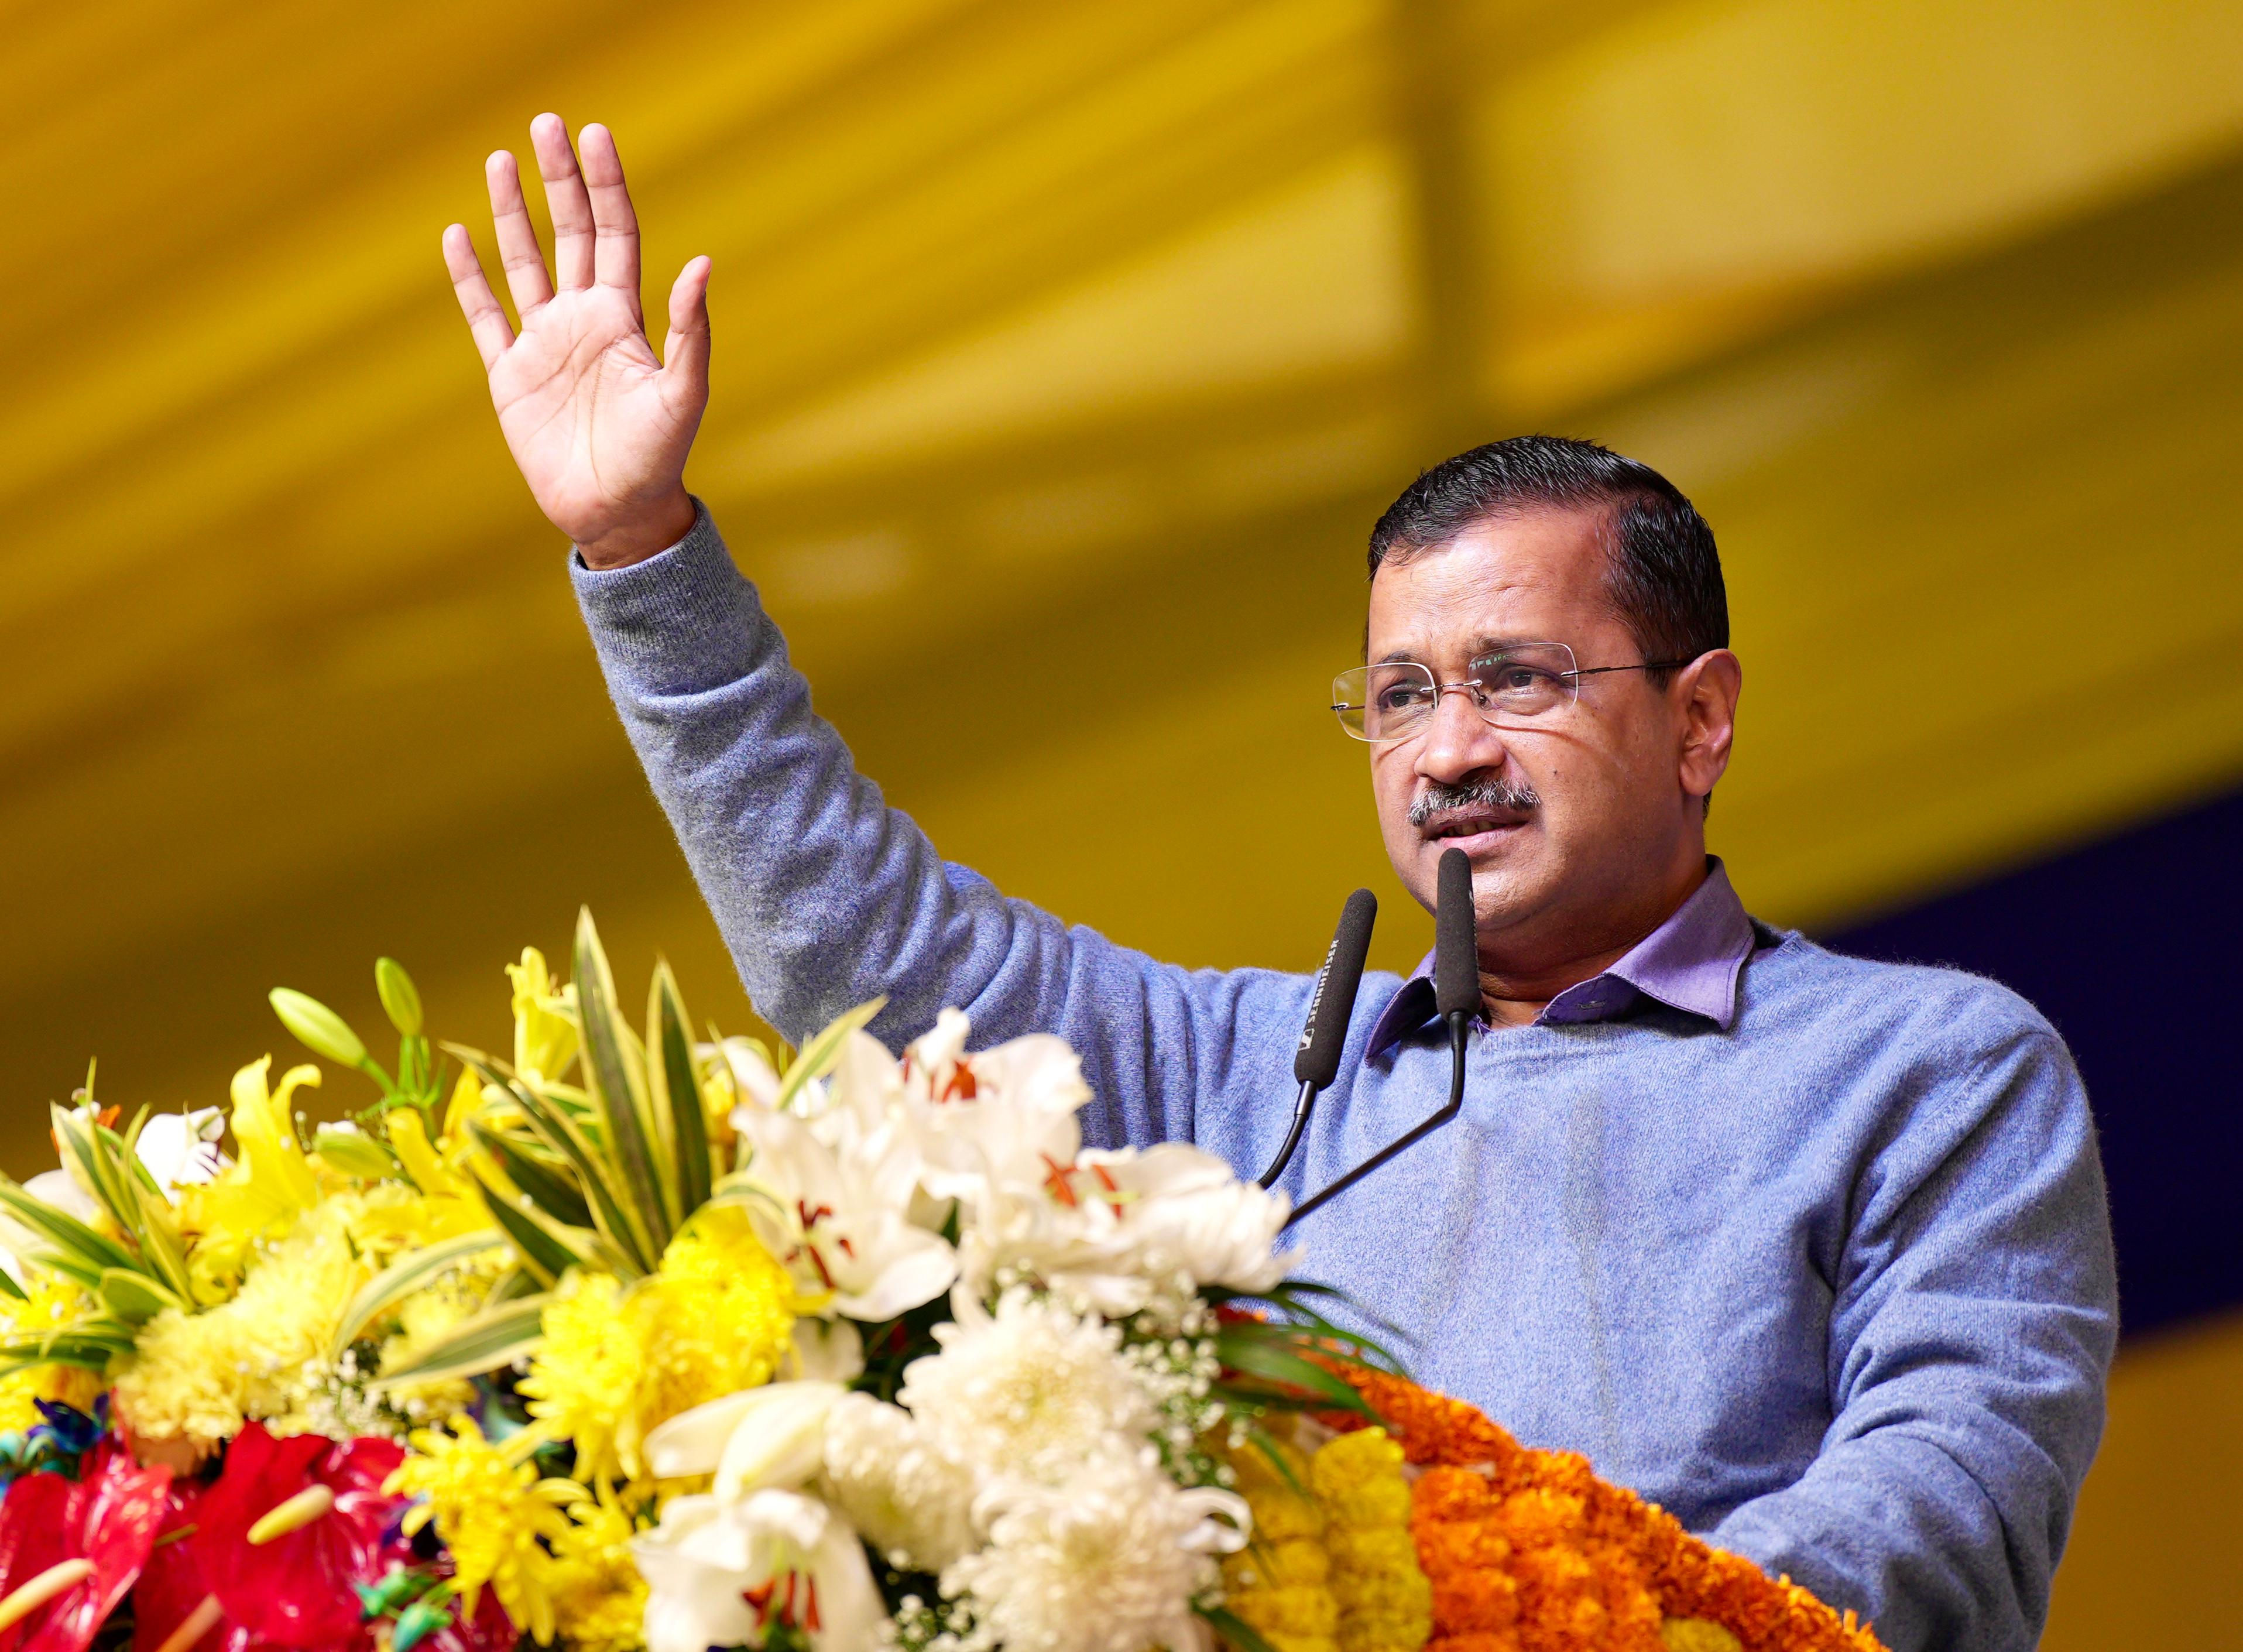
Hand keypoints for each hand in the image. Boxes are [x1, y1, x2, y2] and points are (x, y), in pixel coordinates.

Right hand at [443, 115, 708, 568]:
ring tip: (499, 160)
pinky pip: (485, 317)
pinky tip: (457, 236)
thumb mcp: (683, 394)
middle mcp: (584, 320)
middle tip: (546, 123)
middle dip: (559, 180)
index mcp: (624, 319)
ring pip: (523, 263)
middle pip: (569, 234)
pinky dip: (469, 279)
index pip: (615, 234)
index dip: (606, 186)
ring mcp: (545, 345)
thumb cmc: (659, 458)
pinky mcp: (511, 377)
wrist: (618, 513)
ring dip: (511, 213)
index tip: (595, 135)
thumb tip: (702, 264)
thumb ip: (689, 331)